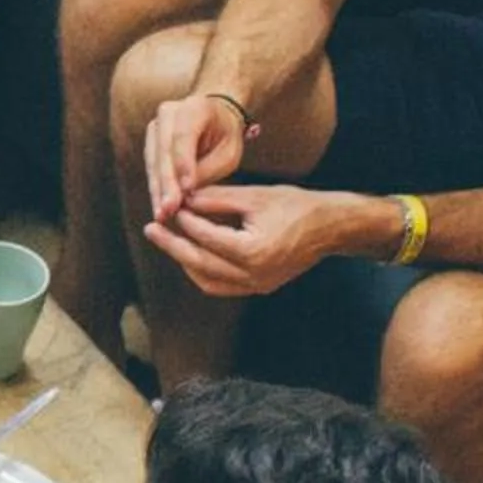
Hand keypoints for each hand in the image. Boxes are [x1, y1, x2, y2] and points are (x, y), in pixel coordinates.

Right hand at [143, 90, 249, 220]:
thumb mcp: (229, 153)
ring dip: (157, 190)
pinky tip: (159, 208)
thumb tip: (185, 192)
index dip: (183, 164)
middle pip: (164, 151)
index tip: (186, 190)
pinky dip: (156, 188)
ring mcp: (155, 126)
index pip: (184, 137)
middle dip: (166, 183)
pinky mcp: (149, 141)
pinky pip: (150, 167)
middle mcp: (168, 112)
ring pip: (153, 162)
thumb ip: (208, 169)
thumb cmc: (226, 136)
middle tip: (168, 209)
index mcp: (194, 107)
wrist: (215, 118)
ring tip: (161, 214)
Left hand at [143, 183, 364, 298]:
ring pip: (207, 279)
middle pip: (199, 262)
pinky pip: (222, 286)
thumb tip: (182, 198)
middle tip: (151, 228)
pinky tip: (192, 252)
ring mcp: (257, 285)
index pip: (205, 236)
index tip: (169, 205)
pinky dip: (203, 271)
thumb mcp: (254, 195)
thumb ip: (216, 198)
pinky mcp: (260, 288)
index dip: (184, 219)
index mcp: (253, 250)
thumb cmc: (296, 205)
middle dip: (172, 244)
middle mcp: (254, 275)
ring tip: (168, 239)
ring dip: (185, 260)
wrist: (331, 227)